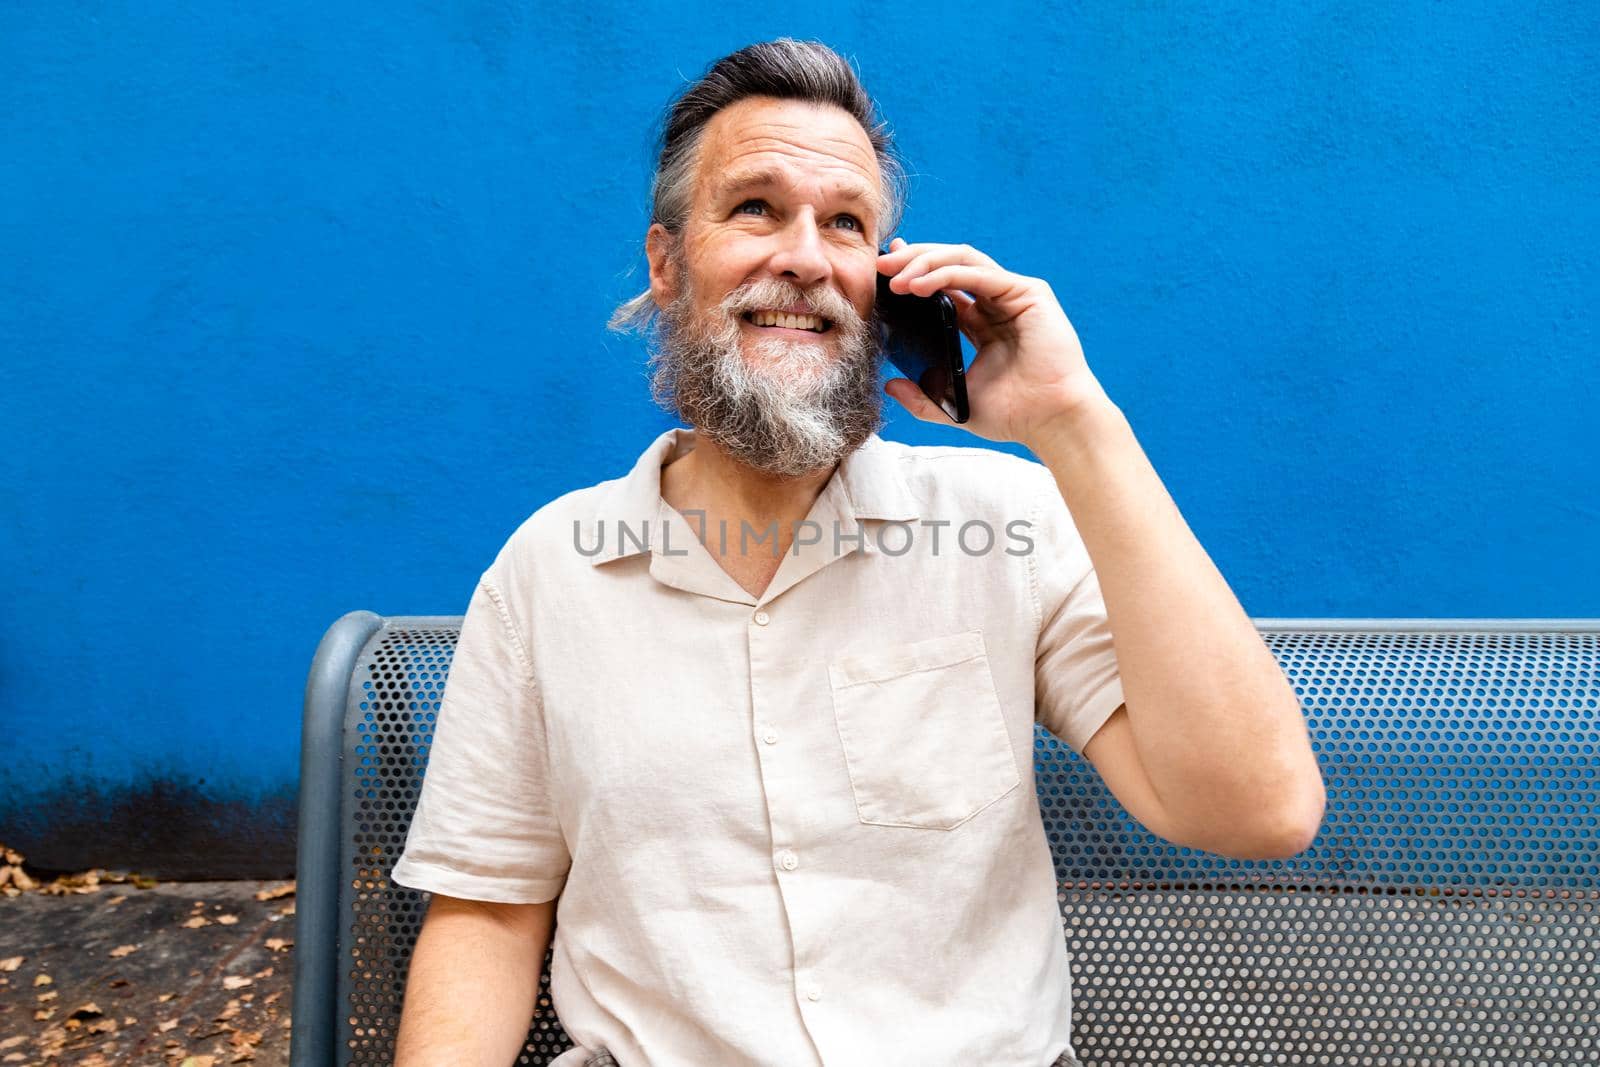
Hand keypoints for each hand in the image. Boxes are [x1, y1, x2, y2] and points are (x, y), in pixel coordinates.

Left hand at [877, 237, 1115, 449]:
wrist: (1051, 421)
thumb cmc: (1014, 414)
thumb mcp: (954, 405)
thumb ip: (922, 399)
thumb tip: (890, 385)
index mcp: (981, 323)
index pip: (943, 287)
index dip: (913, 273)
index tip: (882, 273)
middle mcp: (996, 303)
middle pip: (949, 265)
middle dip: (912, 260)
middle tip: (880, 266)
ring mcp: (1013, 294)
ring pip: (962, 260)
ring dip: (925, 262)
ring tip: (895, 277)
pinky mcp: (1028, 293)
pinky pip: (979, 274)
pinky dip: (946, 274)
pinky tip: (920, 285)